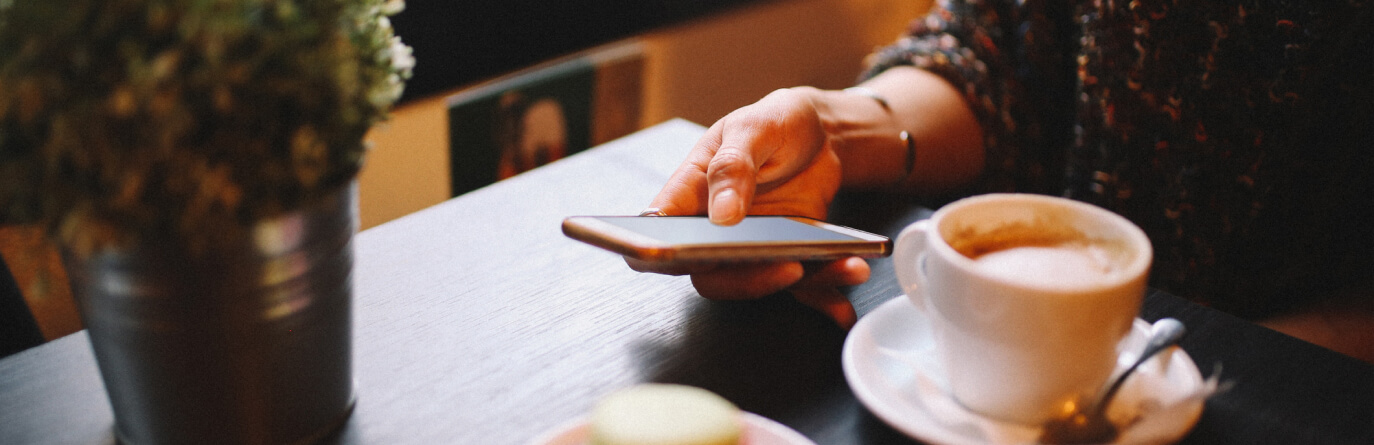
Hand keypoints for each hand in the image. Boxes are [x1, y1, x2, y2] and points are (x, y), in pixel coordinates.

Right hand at [629, 87, 869, 327]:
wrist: (821, 131)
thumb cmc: (774, 122)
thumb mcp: (752, 128)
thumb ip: (732, 166)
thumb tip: (721, 214)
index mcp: (690, 194)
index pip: (658, 234)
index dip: (656, 255)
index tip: (682, 258)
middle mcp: (714, 229)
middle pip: (711, 275)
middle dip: (749, 280)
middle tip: (787, 268)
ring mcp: (750, 247)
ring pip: (760, 283)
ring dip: (804, 284)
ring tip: (846, 266)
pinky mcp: (786, 256)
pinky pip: (800, 286)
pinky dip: (827, 292)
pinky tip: (850, 286)